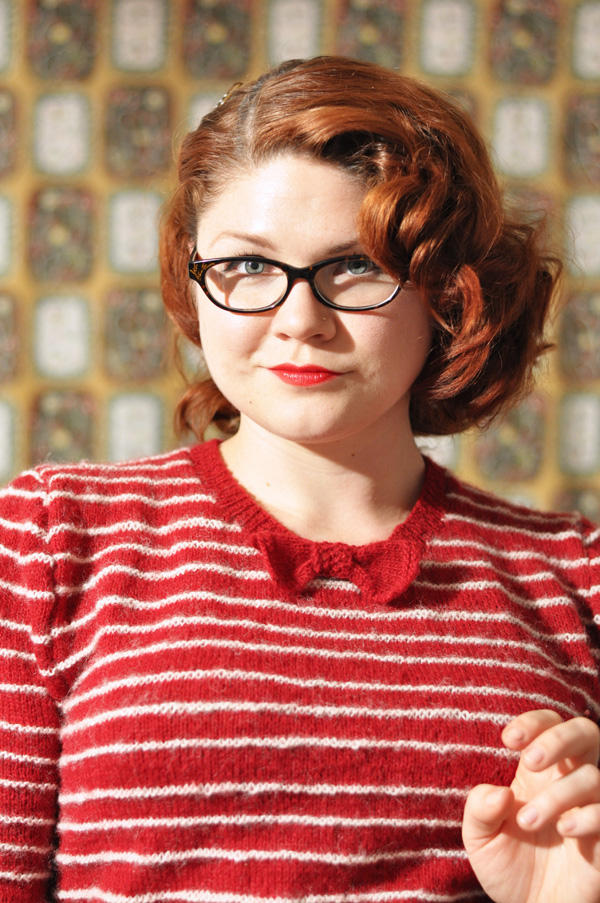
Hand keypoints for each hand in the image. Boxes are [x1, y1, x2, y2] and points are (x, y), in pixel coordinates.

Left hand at [462, 710, 599, 902]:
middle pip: (585, 733)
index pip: (548, 724)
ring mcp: (591, 809)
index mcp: (539, 772)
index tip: (509, 740)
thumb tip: (499, 792)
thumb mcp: (480, 839)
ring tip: (527, 822)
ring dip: (558, 793)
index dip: (534, 722)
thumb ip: (479, 810)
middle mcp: (569, 782)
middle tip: (529, 761)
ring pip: (593, 775)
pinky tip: (564, 829)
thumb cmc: (508, 868)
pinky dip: (587, 816)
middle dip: (558, 738)